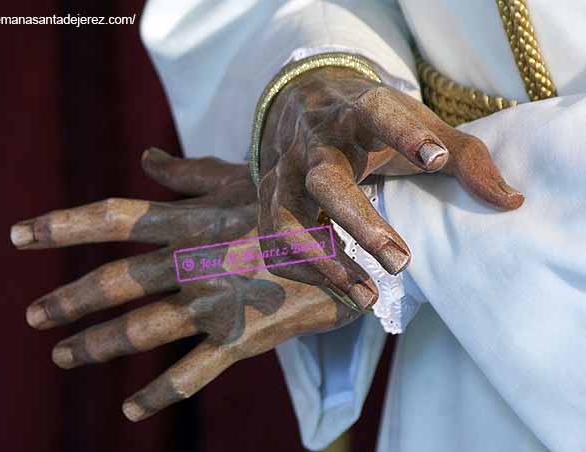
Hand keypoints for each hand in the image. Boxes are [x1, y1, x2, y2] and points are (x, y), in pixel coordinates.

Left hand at [11, 150, 358, 421]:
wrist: (355, 238)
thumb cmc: (294, 203)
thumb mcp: (242, 181)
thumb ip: (189, 175)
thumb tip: (147, 157)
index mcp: (193, 219)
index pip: (114, 218)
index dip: (62, 225)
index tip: (18, 236)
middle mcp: (196, 259)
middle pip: (116, 282)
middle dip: (67, 300)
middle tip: (32, 317)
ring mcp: (219, 300)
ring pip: (143, 329)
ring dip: (96, 345)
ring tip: (61, 356)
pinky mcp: (245, 336)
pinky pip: (192, 373)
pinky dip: (157, 393)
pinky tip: (128, 409)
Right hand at [258, 66, 523, 309]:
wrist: (302, 103)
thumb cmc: (369, 121)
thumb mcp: (415, 124)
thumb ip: (462, 157)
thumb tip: (510, 201)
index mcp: (354, 111)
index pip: (375, 113)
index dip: (403, 134)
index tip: (435, 158)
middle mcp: (312, 142)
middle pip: (325, 181)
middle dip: (360, 223)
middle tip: (402, 263)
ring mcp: (283, 172)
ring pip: (286, 220)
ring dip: (324, 262)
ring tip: (366, 297)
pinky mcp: (268, 199)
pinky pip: (274, 243)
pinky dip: (303, 271)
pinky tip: (339, 288)